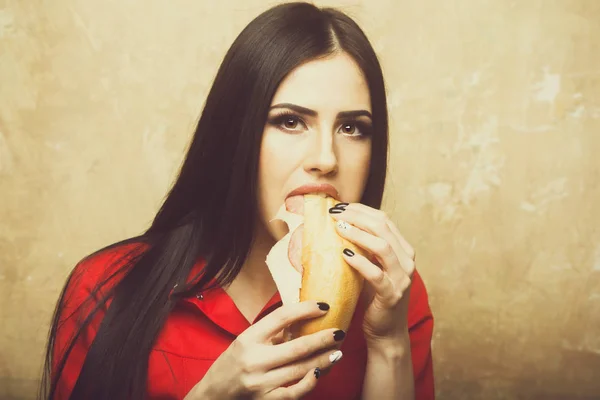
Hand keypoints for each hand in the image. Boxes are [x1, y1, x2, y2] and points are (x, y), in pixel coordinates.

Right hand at [185, 301, 344, 399]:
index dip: (305, 309)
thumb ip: (271, 332)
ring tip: (338, 352)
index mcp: (248, 338)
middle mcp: (254, 359)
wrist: (213, 394)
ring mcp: (260, 382)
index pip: (281, 317)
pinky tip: (320, 373)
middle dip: (322, 338)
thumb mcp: (246, 341)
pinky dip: (309, 383)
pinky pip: (294, 392)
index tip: (323, 306)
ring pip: (300, 369)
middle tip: (339, 332)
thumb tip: (303, 317)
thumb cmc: (233, 363)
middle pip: (296, 346)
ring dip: (323, 360)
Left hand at [329, 202, 415, 342]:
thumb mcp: (371, 266)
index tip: (339, 206)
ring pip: (382, 246)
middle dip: (357, 217)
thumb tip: (337, 224)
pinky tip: (344, 254)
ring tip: (338, 228)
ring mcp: (402, 278)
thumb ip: (363, 248)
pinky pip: (375, 274)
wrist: (386, 331)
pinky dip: (359, 262)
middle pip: (383, 227)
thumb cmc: (374, 297)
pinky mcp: (391, 295)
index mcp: (403, 250)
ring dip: (358, 234)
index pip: (384, 220)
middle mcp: (407, 261)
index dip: (361, 210)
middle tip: (334, 213)